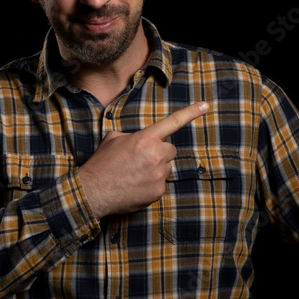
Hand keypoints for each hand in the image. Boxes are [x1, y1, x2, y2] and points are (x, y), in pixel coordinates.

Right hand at [78, 101, 209, 218]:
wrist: (93, 191)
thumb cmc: (102, 163)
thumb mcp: (114, 139)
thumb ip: (133, 136)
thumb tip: (140, 139)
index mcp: (145, 139)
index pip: (172, 122)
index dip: (190, 113)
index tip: (205, 106)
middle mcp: (156, 155)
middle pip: (170, 150)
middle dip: (159, 153)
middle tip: (141, 159)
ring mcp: (159, 175)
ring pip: (166, 168)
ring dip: (155, 169)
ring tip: (134, 174)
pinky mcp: (158, 192)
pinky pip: (161, 184)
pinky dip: (151, 184)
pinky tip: (135, 185)